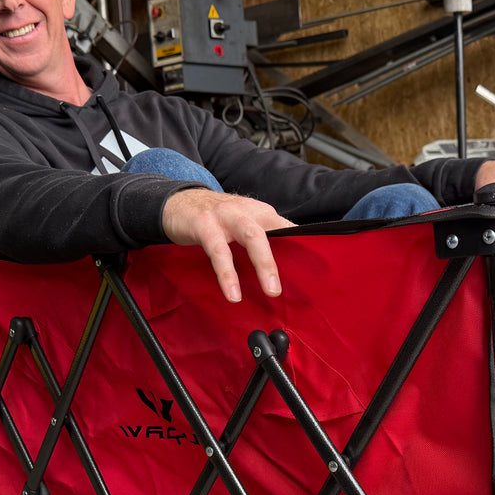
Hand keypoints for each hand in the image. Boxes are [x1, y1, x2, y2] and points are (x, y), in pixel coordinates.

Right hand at [161, 188, 294, 302]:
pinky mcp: (204, 225)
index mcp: (261, 213)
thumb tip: (286, 273)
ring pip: (251, 237)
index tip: (316, 273)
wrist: (178, 201)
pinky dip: (227, 273)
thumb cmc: (217, 219)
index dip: (304, 248)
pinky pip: (219, 251)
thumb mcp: (243, 224)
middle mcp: (247, 211)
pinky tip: (232, 293)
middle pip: (273, 232)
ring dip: (264, 264)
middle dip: (287, 259)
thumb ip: (262, 241)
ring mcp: (226, 216)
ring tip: (270, 291)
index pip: (288, 229)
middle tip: (293, 286)